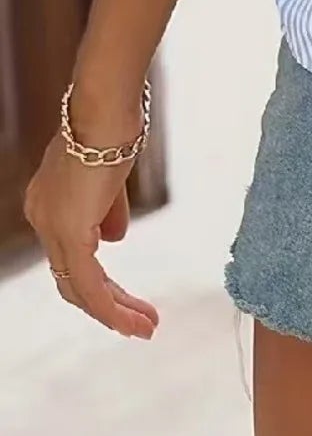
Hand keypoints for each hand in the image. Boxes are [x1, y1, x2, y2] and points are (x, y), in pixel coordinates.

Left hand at [23, 136, 158, 338]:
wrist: (105, 108)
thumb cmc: (112, 126)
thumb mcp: (110, 175)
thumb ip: (109, 209)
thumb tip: (115, 239)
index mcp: (48, 203)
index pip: (70, 254)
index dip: (97, 278)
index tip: (126, 296)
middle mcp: (42, 219)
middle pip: (72, 277)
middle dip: (107, 303)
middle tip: (140, 321)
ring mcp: (52, 227)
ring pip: (78, 288)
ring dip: (114, 311)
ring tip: (146, 326)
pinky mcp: (69, 234)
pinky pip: (89, 284)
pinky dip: (111, 307)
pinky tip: (133, 319)